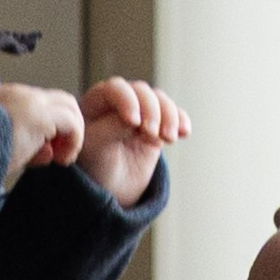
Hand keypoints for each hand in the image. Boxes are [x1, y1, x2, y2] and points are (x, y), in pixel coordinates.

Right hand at [0, 82, 86, 190]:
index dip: (48, 130)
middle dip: (66, 127)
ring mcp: (30, 102)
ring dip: (72, 134)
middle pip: (59, 101)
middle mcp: (18, 94)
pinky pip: (73, 122)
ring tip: (63, 159)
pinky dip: (74, 141)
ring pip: (69, 107)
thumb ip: (22, 146)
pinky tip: (62, 160)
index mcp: (3, 99)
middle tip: (59, 154)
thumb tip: (47, 153)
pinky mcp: (40, 116)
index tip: (41, 155)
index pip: (39, 106)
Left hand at [77, 77, 188, 206]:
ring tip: (169, 139)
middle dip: (151, 111)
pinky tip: (184, 134)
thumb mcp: (96, 148)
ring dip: (169, 116)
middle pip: (141, 92)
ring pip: (159, 100)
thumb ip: (112, 128)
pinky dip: (181, 120)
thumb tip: (137, 117)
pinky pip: (173, 113)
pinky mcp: (157, 123)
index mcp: (95, 103)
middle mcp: (118, 102)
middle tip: (153, 134)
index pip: (115, 89)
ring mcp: (140, 111)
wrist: (112, 189)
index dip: (128, 101)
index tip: (134, 123)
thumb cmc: (96, 166)